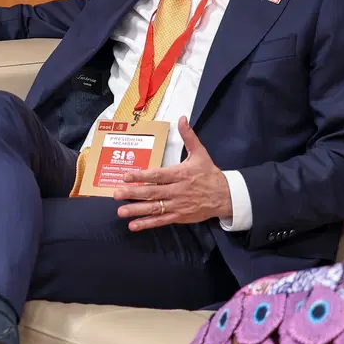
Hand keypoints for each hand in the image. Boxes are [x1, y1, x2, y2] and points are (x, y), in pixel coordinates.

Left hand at [113, 118, 232, 230]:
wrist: (226, 196)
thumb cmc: (209, 173)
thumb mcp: (200, 153)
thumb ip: (189, 136)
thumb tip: (183, 118)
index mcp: (180, 174)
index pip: (157, 175)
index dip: (141, 176)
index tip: (125, 176)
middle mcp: (177, 190)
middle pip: (152, 192)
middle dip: (133, 193)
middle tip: (116, 194)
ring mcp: (178, 205)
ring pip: (155, 208)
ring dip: (136, 210)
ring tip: (120, 211)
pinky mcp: (179, 216)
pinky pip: (161, 220)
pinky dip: (148, 223)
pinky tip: (134, 225)